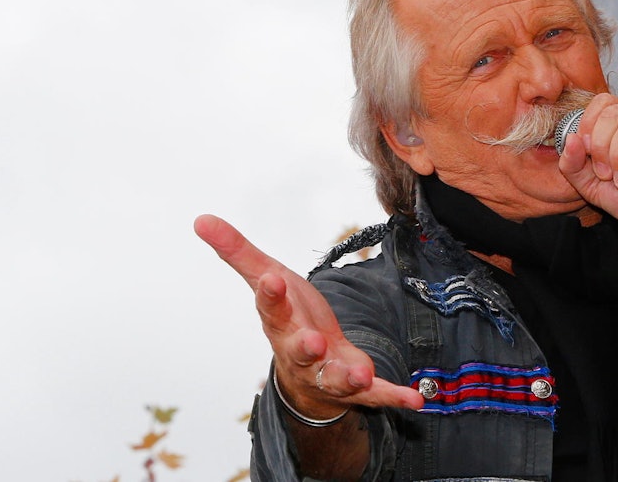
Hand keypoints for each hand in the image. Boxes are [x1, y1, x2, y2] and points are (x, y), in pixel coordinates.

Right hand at [193, 214, 424, 417]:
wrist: (308, 371)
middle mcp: (301, 352)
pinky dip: (394, 396)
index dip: (271, 295)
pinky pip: (376, 395)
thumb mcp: (267, 280)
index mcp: (280, 323)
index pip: (272, 308)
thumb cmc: (289, 318)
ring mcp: (328, 372)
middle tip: (311, 340)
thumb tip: (201, 219)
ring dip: (348, 376)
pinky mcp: (357, 387)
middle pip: (299, 349)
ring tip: (362, 374)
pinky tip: (416, 398)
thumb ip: (239, 252)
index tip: (271, 279)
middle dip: (304, 345)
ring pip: (336, 377)